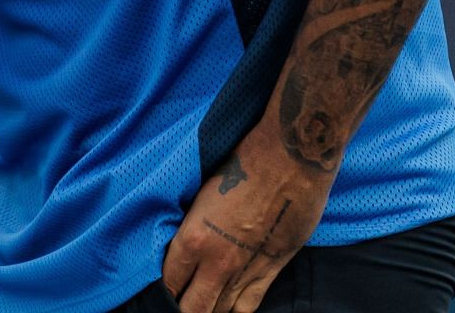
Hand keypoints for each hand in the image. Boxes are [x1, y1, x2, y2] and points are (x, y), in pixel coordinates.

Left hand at [161, 122, 331, 312]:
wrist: (289, 157)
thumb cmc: (242, 164)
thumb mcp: (202, 196)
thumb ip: (194, 229)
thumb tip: (185, 248)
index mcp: (192, 238)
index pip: (168, 283)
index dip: (165, 291)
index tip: (165, 290)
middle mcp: (217, 262)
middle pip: (193, 308)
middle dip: (185, 308)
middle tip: (181, 303)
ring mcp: (246, 270)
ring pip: (221, 312)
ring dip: (210, 309)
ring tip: (204, 303)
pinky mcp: (273, 270)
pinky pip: (248, 306)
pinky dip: (235, 311)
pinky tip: (228, 306)